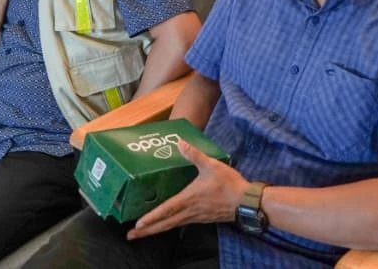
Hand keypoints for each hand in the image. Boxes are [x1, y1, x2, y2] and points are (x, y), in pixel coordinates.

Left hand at [128, 140, 248, 239]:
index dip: (151, 217)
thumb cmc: (228, 184)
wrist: (246, 202)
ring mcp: (195, 217)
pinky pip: (181, 224)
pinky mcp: (202, 218)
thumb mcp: (211, 165)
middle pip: (165, 224)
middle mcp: (189, 211)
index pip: (166, 210)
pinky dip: (170, 226)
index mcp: (188, 199)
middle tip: (131, 236)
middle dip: (147, 230)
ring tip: (143, 233)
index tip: (138, 224)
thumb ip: (194, 154)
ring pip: (172, 225)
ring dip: (156, 230)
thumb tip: (180, 143)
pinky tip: (167, 225)